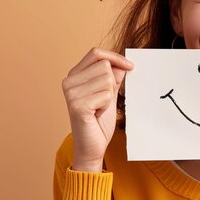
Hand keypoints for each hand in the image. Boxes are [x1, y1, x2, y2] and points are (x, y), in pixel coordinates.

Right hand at [62, 47, 132, 171]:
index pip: (96, 53)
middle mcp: (69, 81)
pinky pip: (106, 95)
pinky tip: (97, 115)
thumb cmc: (99, 120)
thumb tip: (123, 62)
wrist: (92, 146)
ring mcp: (71, 93)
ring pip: (107, 80)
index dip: (115, 57)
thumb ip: (114, 77)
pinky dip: (106, 106)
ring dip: (108, 96)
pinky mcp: (77, 105)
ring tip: (98, 108)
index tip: (130, 66)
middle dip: (112, 83)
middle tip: (103, 100)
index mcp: (74, 75)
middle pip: (105, 66)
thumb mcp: (109, 93)